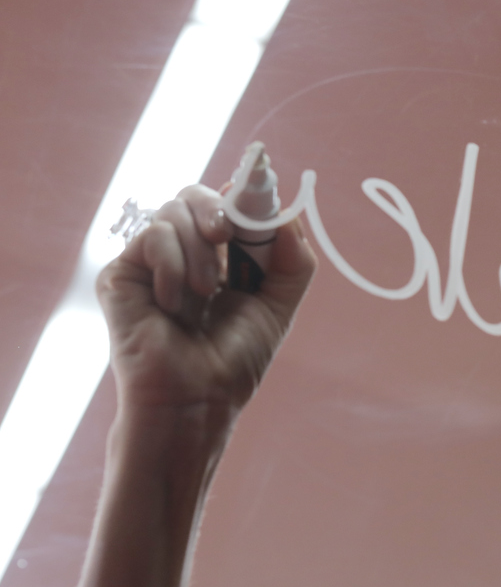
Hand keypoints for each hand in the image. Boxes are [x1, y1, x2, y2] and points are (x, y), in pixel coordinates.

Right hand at [97, 183, 316, 417]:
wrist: (197, 398)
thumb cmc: (234, 359)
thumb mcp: (278, 306)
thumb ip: (292, 262)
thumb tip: (289, 216)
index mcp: (220, 258)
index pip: (228, 206)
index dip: (244, 194)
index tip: (257, 189)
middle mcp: (182, 254)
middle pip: (194, 195)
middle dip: (217, 206)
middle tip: (226, 232)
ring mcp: (150, 263)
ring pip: (173, 212)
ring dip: (198, 251)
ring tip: (204, 292)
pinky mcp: (121, 274)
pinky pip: (152, 237)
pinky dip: (172, 265)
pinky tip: (174, 303)